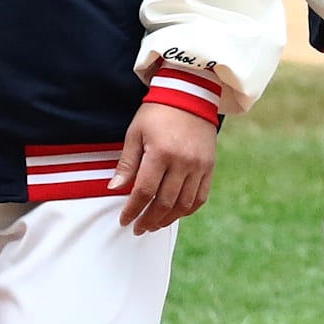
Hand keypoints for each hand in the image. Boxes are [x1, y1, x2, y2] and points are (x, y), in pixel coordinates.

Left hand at [112, 102, 218, 233]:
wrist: (190, 95)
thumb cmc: (157, 113)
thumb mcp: (135, 133)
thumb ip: (127, 163)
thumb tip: (114, 188)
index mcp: (160, 153)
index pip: (144, 191)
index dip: (132, 210)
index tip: (125, 220)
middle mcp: (182, 162)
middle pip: (164, 203)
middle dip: (149, 220)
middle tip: (138, 228)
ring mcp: (198, 166)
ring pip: (183, 205)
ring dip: (167, 219)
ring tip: (154, 225)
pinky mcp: (209, 167)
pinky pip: (200, 197)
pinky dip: (186, 210)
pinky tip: (174, 215)